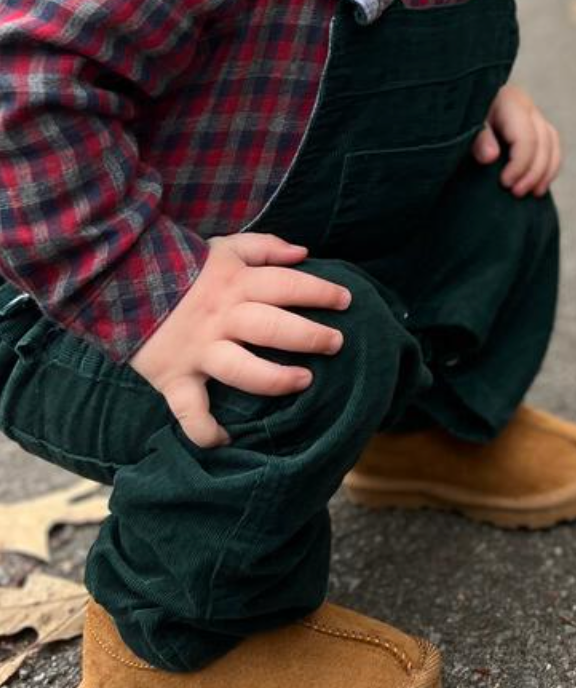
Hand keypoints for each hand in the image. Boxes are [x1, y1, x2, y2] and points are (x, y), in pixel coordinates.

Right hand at [128, 233, 350, 448]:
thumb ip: (265, 247)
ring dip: (275, 379)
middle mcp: (221, 318)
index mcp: (235, 284)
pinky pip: (190, 410)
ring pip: (242, 369)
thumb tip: (304, 253)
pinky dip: (205, 430)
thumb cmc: (180, 267)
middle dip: (309, 335)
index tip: (345, 300)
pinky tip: (225, 441)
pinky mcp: (174, 377)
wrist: (117, 281)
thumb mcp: (223, 248)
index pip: (287, 285)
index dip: (319, 291)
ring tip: (304, 381)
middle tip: (336, 343)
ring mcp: (198, 350)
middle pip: (272, 327)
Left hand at [471, 83, 561, 196]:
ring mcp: (532, 114)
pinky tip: (541, 184)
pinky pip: (552, 145)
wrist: (457, 101)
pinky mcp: (535, 125)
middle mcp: (525, 106)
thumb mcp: (465, 124)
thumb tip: (491, 156)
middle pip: (543, 142)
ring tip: (535, 193)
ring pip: (551, 143)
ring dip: (546, 171)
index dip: (520, 165)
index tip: (505, 183)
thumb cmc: (460, 116)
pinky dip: (550, 166)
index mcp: (509, 103)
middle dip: (533, 172)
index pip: (526, 138)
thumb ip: (478, 138)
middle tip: (517, 193)